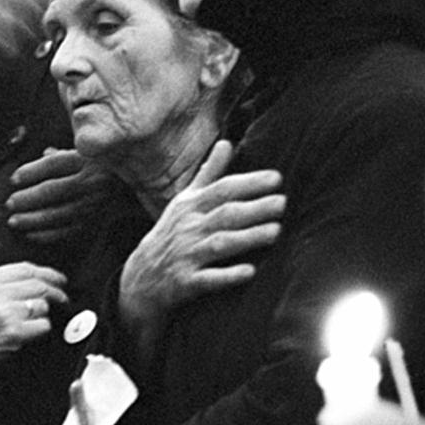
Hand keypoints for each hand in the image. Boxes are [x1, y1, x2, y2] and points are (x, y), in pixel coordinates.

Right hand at [0, 262, 68, 392]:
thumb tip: (34, 279)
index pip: (24, 268)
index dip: (47, 272)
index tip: (58, 278)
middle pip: (37, 284)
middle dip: (56, 291)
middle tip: (63, 298)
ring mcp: (4, 312)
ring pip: (41, 304)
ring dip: (45, 313)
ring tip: (35, 321)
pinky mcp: (13, 332)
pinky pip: (42, 325)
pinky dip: (42, 330)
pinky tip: (31, 334)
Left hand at [7, 148, 115, 246]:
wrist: (138, 187)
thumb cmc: (110, 165)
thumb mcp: (91, 151)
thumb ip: (66, 153)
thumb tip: (44, 153)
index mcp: (88, 159)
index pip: (54, 165)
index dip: (31, 171)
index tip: (13, 179)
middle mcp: (92, 181)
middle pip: (53, 190)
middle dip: (27, 199)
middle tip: (9, 204)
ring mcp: (94, 204)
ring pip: (58, 214)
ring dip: (33, 219)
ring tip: (14, 221)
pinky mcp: (96, 222)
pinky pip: (68, 231)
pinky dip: (47, 235)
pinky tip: (31, 234)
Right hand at [118, 140, 283, 353]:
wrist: (142, 276)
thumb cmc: (172, 232)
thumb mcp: (186, 200)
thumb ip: (209, 173)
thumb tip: (227, 142)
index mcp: (191, 205)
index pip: (222, 189)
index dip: (249, 183)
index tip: (276, 178)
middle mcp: (189, 227)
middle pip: (225, 214)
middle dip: (255, 208)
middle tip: (283, 203)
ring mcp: (187, 255)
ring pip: (220, 244)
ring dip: (248, 238)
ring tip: (276, 232)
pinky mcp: (186, 282)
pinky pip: (208, 279)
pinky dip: (228, 276)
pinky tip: (250, 272)